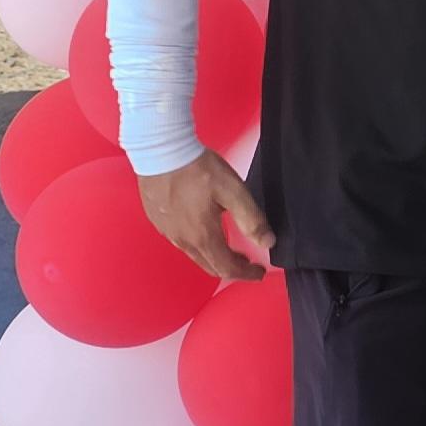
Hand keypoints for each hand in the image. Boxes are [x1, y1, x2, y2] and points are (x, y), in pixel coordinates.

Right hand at [136, 149, 272, 281]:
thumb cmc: (198, 169)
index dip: (246, 274)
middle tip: (248, 263)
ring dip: (215, 256)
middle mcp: (182, 240)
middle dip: (232, 268)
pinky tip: (205, 231)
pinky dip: (199, 245)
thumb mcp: (233, 191)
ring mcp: (167, 231)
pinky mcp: (158, 219)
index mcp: (202, 236)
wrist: (159, 151)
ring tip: (231, 248)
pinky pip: (181, 241)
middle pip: (210, 265)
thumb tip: (267, 242)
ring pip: (194, 255)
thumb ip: (252, 219)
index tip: (259, 272)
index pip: (227, 268)